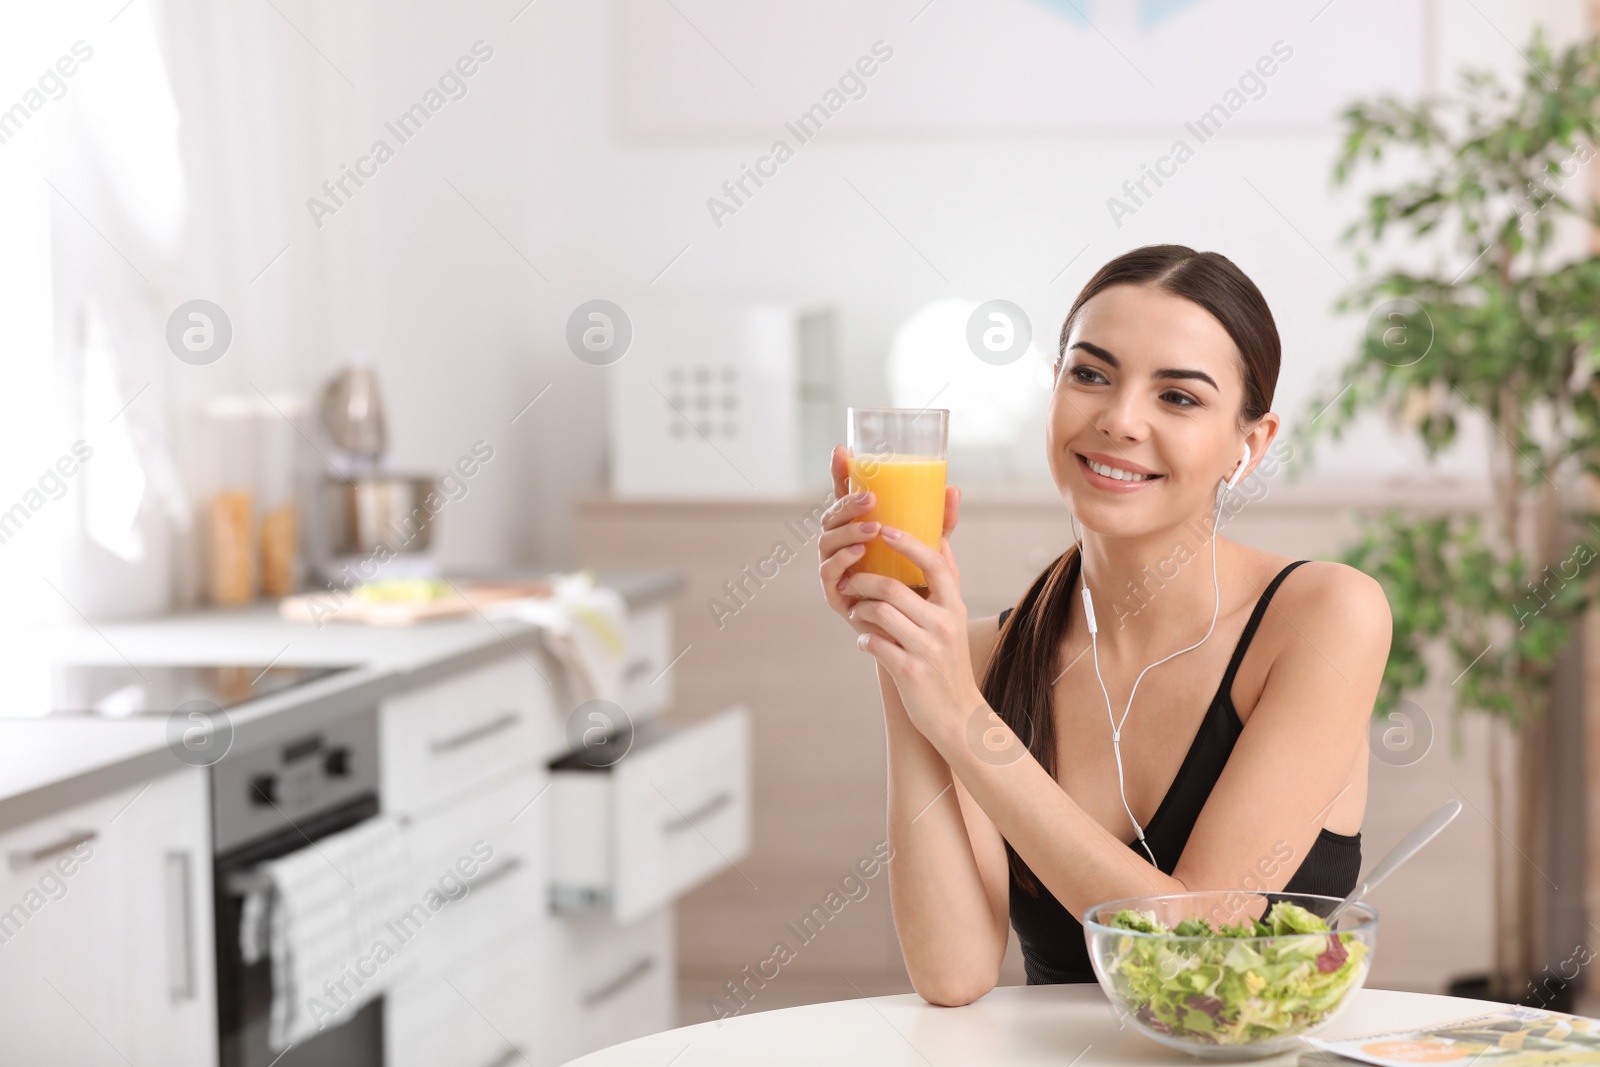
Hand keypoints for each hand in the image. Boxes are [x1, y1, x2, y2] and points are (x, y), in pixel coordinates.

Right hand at [818, 445, 962, 643]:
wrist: (911, 634)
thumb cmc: (917, 586)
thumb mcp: (932, 551)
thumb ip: (940, 523)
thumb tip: (953, 490)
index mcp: (859, 528)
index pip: (844, 496)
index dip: (840, 472)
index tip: (841, 450)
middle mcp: (841, 544)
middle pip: (831, 515)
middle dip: (847, 503)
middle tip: (872, 499)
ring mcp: (835, 567)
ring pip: (826, 541)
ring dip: (847, 531)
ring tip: (872, 529)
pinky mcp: (834, 592)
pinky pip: (828, 572)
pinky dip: (841, 561)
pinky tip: (859, 554)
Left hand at [840, 467, 976, 741]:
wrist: (957, 715)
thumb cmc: (949, 661)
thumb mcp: (955, 619)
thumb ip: (947, 581)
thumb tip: (942, 540)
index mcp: (954, 606)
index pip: (934, 563)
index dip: (907, 543)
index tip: (884, 530)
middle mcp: (944, 624)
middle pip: (894, 587)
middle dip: (863, 581)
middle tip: (849, 583)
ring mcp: (927, 648)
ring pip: (880, 612)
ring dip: (859, 609)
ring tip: (855, 612)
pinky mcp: (910, 672)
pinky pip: (875, 644)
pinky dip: (863, 639)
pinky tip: (865, 641)